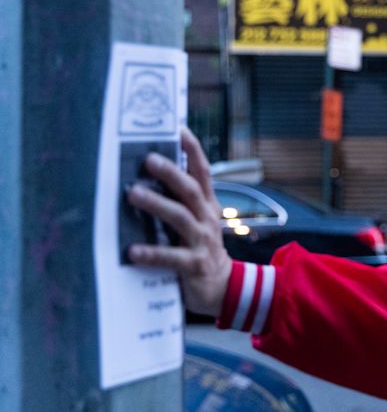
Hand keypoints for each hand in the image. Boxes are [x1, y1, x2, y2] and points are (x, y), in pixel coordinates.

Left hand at [127, 128, 231, 317]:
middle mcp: (207, 219)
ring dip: (157, 204)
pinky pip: (171, 258)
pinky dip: (152, 253)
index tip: (179, 129)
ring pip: (181, 218)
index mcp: (207, 206)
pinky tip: (132, 251)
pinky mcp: (194, 265)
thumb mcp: (196, 223)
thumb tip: (146, 179)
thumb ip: (179, 204)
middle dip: (171, 173)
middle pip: (191, 191)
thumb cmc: (199, 249)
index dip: (193, 151)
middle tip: (148, 159)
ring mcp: (202, 241)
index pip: (202, 173)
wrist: (222, 288)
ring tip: (133, 194)